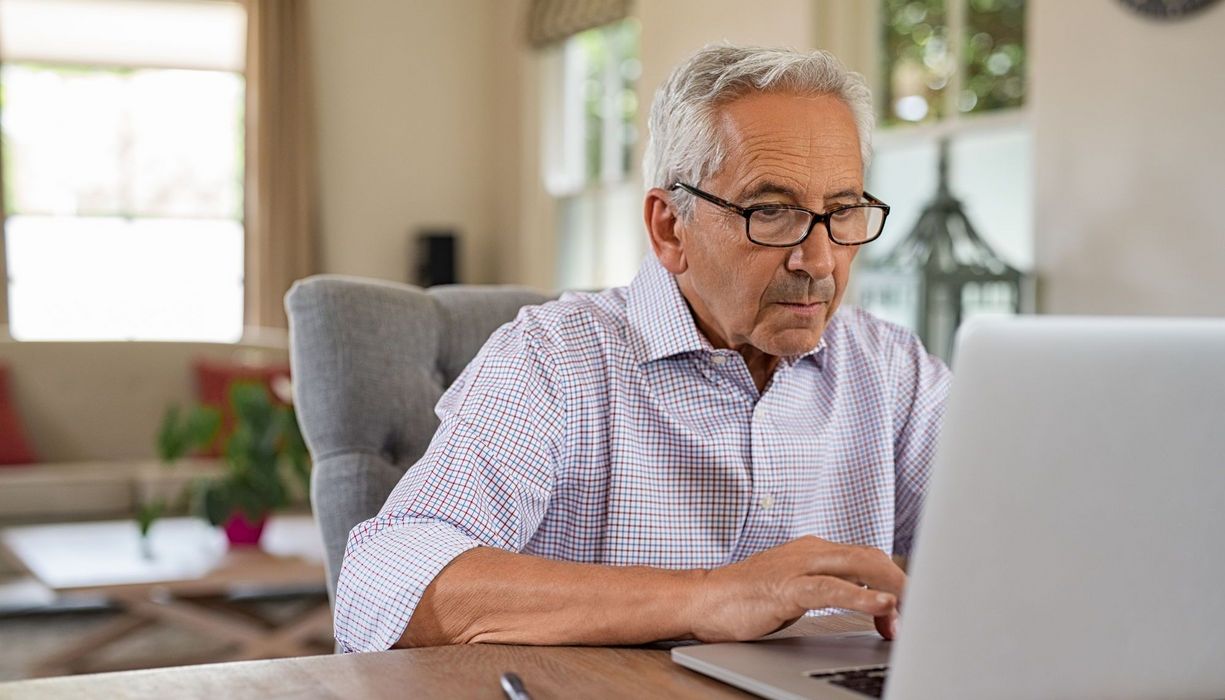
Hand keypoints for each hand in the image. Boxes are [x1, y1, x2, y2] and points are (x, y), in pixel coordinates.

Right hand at [687, 536, 903, 642]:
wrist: (702, 599)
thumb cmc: (746, 598)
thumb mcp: (795, 589)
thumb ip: (829, 591)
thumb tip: (870, 607)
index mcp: (814, 550)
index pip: (868, 557)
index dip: (895, 579)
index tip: (911, 607)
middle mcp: (810, 551)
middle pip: (872, 558)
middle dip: (903, 583)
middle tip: (922, 611)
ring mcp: (798, 566)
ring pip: (859, 567)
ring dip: (892, 589)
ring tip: (914, 609)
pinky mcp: (787, 588)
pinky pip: (832, 589)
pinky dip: (862, 598)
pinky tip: (883, 607)